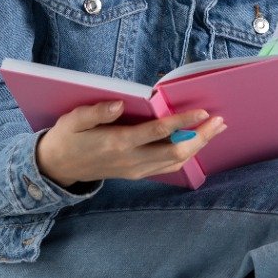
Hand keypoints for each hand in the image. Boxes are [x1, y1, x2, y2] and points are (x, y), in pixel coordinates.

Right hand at [36, 101, 224, 187]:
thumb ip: (96, 112)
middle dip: (202, 136)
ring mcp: (136, 170)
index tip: (203, 111)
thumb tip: (119, 103)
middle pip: (176, 152)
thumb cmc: (67, 138)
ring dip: (199, 146)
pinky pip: (168, 168)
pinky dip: (187, 155)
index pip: (158, 132)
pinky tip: (198, 143)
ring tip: (216, 129)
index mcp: (117, 143)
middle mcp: (131, 160)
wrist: (57, 168)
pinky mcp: (137, 173)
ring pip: (176, 162)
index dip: (183, 122)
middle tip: (221, 121)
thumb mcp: (73, 120)